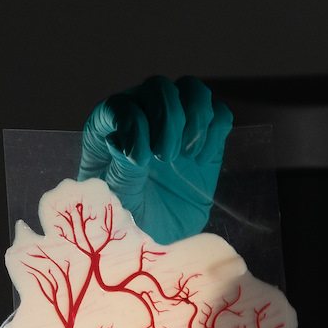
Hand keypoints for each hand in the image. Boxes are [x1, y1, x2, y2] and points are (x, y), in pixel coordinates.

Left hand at [78, 75, 232, 244]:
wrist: (161, 239)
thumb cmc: (130, 220)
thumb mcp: (120, 201)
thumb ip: (121, 169)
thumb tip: (121, 139)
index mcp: (109, 128)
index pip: (121, 105)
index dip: (133, 125)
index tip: (141, 161)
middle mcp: (142, 116)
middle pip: (159, 88)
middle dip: (167, 118)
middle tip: (167, 158)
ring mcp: (176, 124)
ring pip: (192, 90)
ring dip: (195, 118)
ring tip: (189, 156)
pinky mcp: (206, 137)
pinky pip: (218, 113)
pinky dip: (216, 131)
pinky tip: (202, 160)